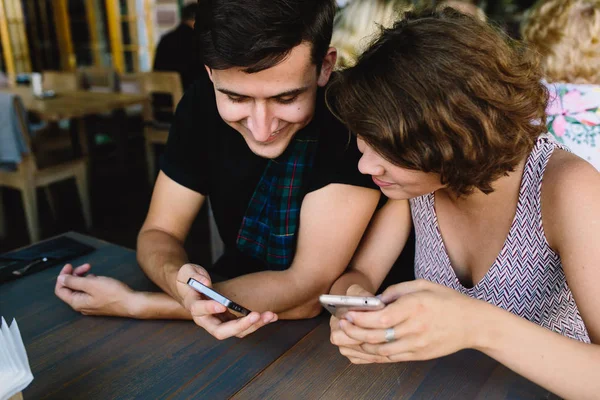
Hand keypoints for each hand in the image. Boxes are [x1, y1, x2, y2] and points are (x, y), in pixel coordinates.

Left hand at [55, 263, 136, 316]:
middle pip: (71, 288)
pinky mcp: (99, 302)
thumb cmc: (113, 294)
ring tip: (94, 273)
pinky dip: (91, 283)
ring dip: (84, 278)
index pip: (60, 290)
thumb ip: (73, 281)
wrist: (131, 303)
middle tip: (85, 266)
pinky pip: (89, 292)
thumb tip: (60, 279)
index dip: (63, 276)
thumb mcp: (91, 284)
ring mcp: (90, 305)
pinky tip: (99, 280)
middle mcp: (81, 306)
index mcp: (76, 302)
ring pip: (81, 289)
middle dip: (75, 275)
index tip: (70, 266)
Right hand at [176, 263, 276, 339]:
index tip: (222, 304)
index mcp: (194, 307)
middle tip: (255, 315)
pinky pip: (245, 326)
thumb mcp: (187, 272)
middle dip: (240, 326)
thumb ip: (193, 275)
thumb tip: (205, 282)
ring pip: (237, 331)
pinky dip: (259, 322)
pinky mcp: (231, 321)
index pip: (200, 310)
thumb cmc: (189, 279)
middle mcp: (207, 320)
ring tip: (270, 315)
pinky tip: (272, 316)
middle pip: (221, 331)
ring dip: (254, 325)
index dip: (210, 308)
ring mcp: (220, 322)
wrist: (192, 288)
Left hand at [338, 279, 478, 363]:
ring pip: (381, 350)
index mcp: (415, 307)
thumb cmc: (447, 301)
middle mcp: (415, 328)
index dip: (360, 318)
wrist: (472, 324)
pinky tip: (363, 347)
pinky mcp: (418, 355)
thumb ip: (396, 290)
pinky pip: (391, 357)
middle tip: (341, 325)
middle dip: (354, 331)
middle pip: (377, 335)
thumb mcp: (422, 285)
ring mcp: (417, 345)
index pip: (381, 317)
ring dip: (360, 344)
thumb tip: (375, 300)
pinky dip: (374, 354)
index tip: (347, 314)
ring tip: (347, 337)